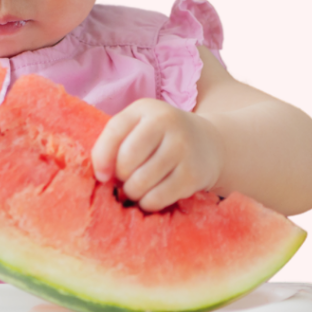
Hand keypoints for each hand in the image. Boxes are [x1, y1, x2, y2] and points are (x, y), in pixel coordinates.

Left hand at [90, 99, 223, 210]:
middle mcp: (166, 123)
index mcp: (146, 109)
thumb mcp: (138, 126)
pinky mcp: (193, 174)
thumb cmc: (160, 137)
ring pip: (141, 182)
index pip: (115, 131)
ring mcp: (182, 148)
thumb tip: (102, 175)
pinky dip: (147, 203)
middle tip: (125, 180)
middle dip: (120, 177)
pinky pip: (158, 198)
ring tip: (136, 188)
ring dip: (132, 192)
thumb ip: (115, 142)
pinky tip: (150, 196)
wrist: (209, 143)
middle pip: (127, 160)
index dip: (102, 157)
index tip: (101, 175)